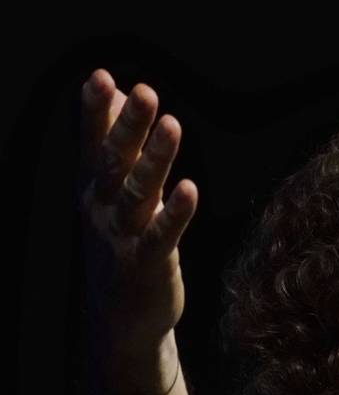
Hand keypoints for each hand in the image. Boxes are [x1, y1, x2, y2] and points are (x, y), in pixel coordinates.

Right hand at [78, 68, 197, 355]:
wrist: (118, 318)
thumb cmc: (120, 242)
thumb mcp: (112, 190)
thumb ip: (114, 140)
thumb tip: (118, 89)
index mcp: (93, 188)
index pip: (92, 143)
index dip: (96, 111)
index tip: (101, 76)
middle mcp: (102, 209)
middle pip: (114, 161)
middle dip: (127, 126)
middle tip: (144, 91)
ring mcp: (123, 237)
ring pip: (139, 193)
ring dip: (155, 159)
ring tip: (171, 125)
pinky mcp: (149, 264)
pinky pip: (163, 235)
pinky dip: (176, 212)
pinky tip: (190, 188)